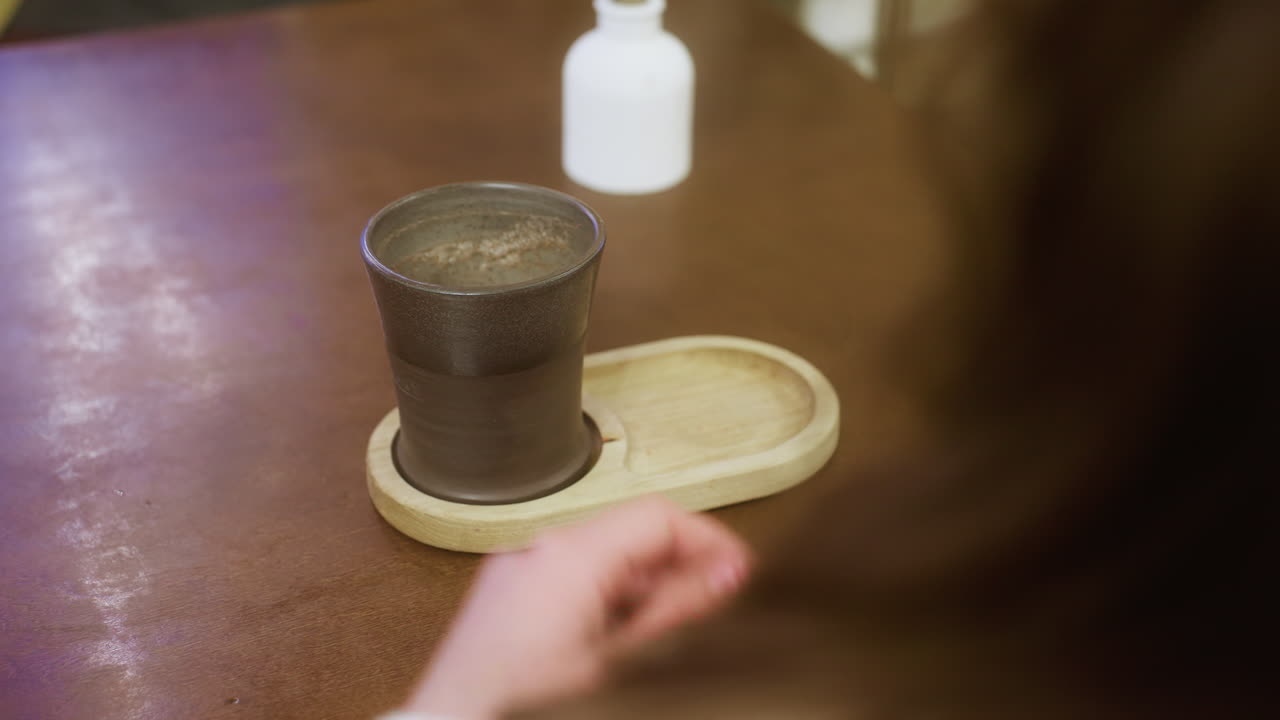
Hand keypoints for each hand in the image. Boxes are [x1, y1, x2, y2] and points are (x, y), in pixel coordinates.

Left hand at [402, 496, 752, 718]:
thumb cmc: (524, 706)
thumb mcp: (620, 661)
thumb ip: (677, 609)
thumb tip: (727, 574)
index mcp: (569, 553)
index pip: (659, 517)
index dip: (708, 541)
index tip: (739, 573)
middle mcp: (540, 548)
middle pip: (632, 536)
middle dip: (678, 570)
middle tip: (713, 609)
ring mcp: (519, 568)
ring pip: (605, 559)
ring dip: (644, 590)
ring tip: (663, 638)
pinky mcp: (507, 593)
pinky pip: (572, 579)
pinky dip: (607, 602)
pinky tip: (619, 644)